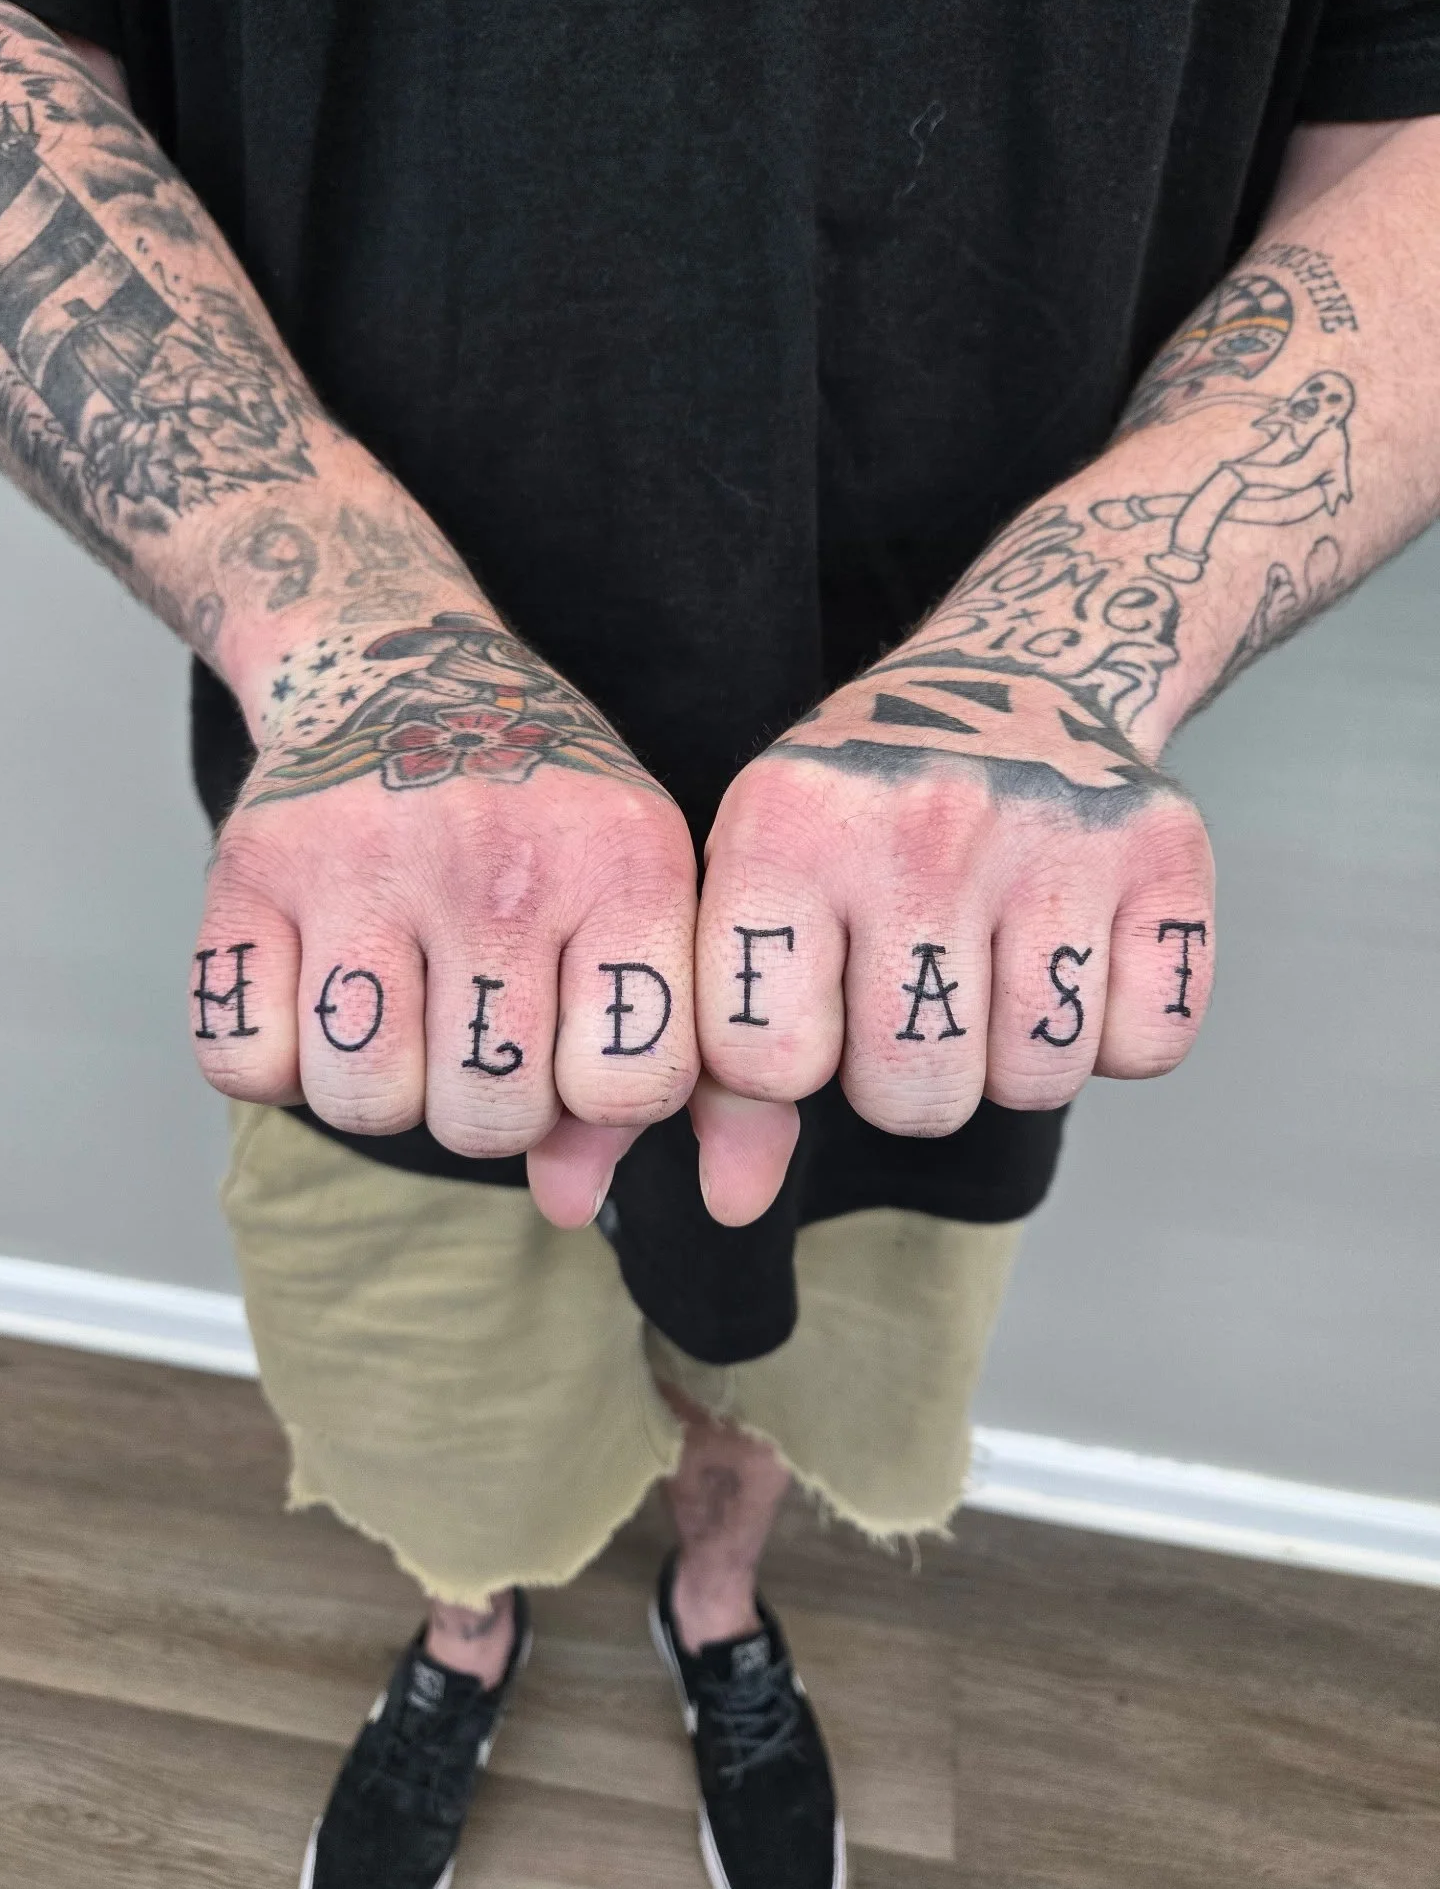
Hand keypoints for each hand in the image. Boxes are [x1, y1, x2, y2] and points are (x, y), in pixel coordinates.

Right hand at [190, 606, 698, 1225]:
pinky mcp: (251, 869)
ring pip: (365, 1101)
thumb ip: (657, 1064)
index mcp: (624, 866)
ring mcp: (367, 861)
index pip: (631, 1087)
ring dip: (379, 1088)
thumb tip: (575, 1208)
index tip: (578, 1048)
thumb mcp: (640, 898)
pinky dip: (270, 1056)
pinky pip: (244, 1059)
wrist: (403, 669)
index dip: (599, 1100)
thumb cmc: (543, 811)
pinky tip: (311, 993)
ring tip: (399, 1015)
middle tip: (478, 1032)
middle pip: (491, 1116)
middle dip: (488, 1108)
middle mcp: (501, 861)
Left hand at [694, 645, 1214, 1217]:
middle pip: (913, 1095)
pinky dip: (1116, 1035)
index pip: (762, 1060)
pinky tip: (1076, 956)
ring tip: (992, 971)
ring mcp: (1051, 833)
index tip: (808, 1003)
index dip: (788, 1063)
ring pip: (1036, 1083)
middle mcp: (918, 824)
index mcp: (786, 828)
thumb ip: (725, 1067)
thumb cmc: (857, 823)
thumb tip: (732, 1209)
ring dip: (1012, 1060)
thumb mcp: (759, 901)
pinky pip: (1148, 1048)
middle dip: (905, 1081)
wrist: (1011, 680)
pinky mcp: (1163, 851)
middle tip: (912, 995)